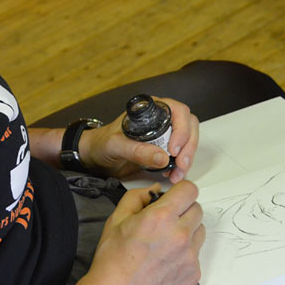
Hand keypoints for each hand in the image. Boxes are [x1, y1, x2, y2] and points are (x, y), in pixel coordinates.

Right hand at [59, 182, 204, 284]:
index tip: (175, 197)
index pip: (190, 190)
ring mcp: (189, 257)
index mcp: (161, 218)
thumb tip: (153, 191)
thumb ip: (137, 197)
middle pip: (197, 209)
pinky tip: (166, 260)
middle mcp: (180, 235)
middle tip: (166, 221)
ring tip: (166, 242)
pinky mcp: (193, 274)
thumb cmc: (112, 262)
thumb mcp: (116, 219)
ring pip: (200, 231)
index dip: (181, 191)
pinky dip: (185, 254)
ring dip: (188, 231)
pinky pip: (196, 255)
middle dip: (183, 210)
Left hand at [79, 97, 198, 182]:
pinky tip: (173, 174)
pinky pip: (181, 154)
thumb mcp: (115, 145)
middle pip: (188, 125)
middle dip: (188, 146)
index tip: (174, 149)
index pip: (177, 110)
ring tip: (177, 173)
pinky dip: (181, 165)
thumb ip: (137, 151)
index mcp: (150, 109)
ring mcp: (164, 134)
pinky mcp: (164, 149)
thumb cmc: (102, 143)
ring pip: (188, 140)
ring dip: (187, 158)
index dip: (181, 129)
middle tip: (180, 164)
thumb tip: (162, 157)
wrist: (96, 156)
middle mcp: (160, 119)